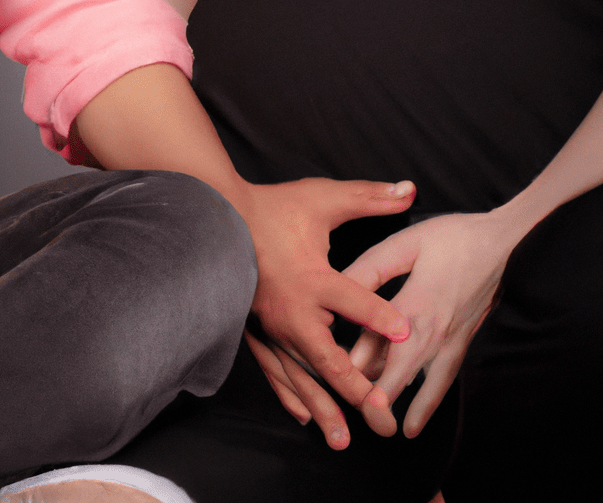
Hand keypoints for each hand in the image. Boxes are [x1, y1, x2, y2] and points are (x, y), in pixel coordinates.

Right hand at [240, 178, 415, 448]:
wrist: (219, 214)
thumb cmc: (273, 206)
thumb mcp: (322, 198)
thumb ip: (367, 198)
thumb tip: (409, 189)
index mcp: (311, 278)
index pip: (354, 301)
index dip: (380, 316)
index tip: (406, 333)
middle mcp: (291, 310)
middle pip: (328, 359)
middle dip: (356, 391)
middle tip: (381, 417)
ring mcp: (270, 325)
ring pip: (300, 375)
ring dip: (323, 407)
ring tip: (343, 439)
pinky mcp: (255, 329)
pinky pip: (273, 369)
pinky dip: (290, 394)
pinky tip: (303, 415)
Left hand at [344, 211, 511, 438]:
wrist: (504, 244)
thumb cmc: (450, 238)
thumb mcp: (406, 243)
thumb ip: (372, 268)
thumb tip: (340, 287)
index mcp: (415, 301)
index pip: (381, 338)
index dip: (359, 359)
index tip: (339, 377)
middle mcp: (434, 328)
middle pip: (402, 370)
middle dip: (380, 396)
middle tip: (361, 416)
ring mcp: (451, 339)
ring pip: (423, 381)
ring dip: (403, 404)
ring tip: (384, 428)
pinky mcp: (461, 342)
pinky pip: (443, 380)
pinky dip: (428, 402)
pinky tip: (413, 423)